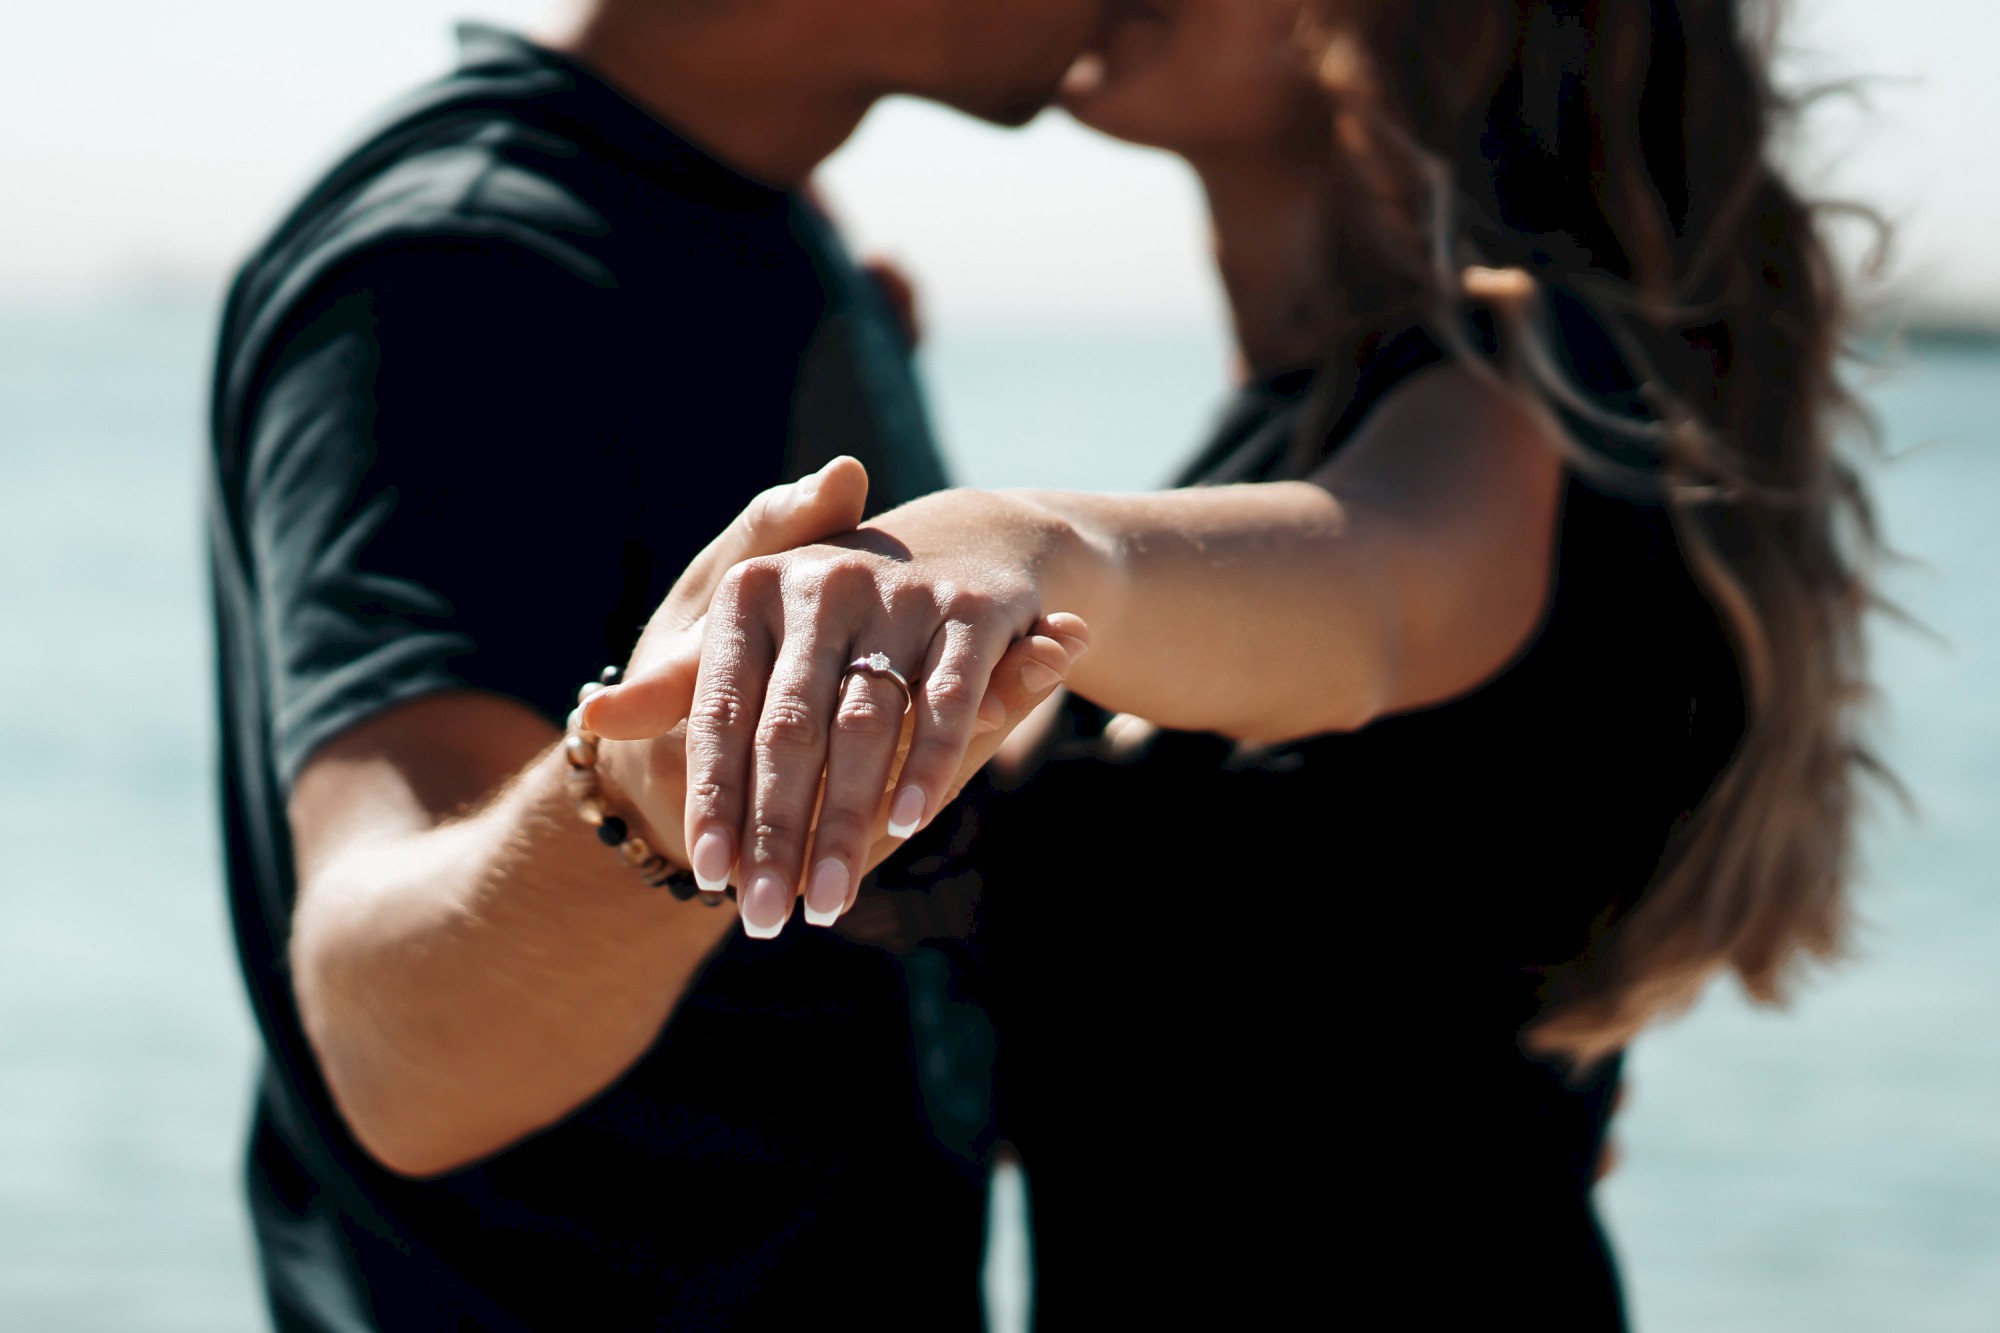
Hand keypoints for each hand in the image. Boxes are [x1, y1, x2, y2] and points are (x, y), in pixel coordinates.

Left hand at [587, 490, 1088, 936]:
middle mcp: (821, 585)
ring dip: (845, 823)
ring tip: (827, 901)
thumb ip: (683, 686)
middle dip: (776, 832)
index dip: (715, 797)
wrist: (964, 544)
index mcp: (752, 594)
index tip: (708, 875)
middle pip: (789, 732)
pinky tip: (906, 825)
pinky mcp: (973, 611)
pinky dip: (928, 765)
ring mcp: (900, 595)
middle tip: (762, 917)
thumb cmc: (835, 615)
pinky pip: (944, 702)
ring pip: (864, 728)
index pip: (722, 713)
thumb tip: (594, 718)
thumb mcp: (756, 637)